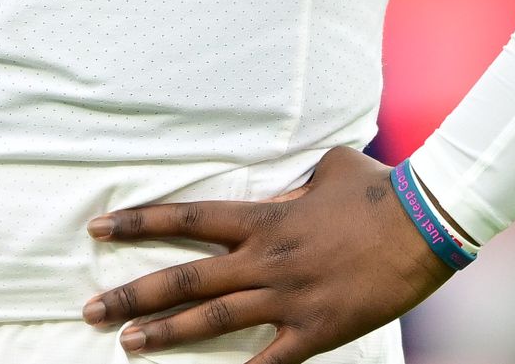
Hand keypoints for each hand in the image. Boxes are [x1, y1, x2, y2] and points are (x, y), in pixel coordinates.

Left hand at [83, 147, 457, 362]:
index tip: (99, 229)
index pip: (185, 219)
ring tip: (127, 344)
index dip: (138, 223)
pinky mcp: (316, 330)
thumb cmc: (377, 190)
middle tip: (90, 310)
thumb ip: (293, 183)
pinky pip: (269, 360)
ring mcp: (287, 298)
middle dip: (131, 294)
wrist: (424, 223)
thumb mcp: (326, 168)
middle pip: (184, 278)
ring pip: (212, 319)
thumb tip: (284, 188)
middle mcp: (264, 259)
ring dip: (165, 334)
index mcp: (263, 217)